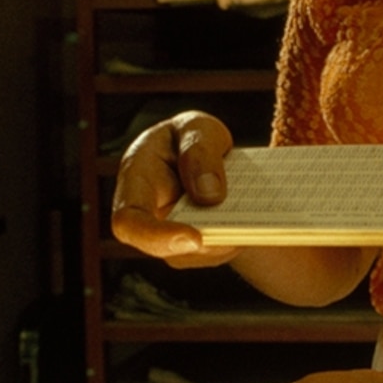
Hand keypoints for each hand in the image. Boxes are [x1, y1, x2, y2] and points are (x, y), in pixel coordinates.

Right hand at [109, 111, 239, 265]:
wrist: (206, 157)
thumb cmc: (194, 139)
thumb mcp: (198, 128)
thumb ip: (199, 151)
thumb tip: (210, 195)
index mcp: (136, 179)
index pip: (129, 221)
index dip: (156, 236)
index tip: (196, 237)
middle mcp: (146, 216)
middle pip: (164, 249)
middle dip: (209, 242)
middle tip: (246, 227)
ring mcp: (167, 237)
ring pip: (198, 254)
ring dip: (229, 237)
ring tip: (254, 211)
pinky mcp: (191, 250)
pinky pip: (216, 252)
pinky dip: (238, 236)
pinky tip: (254, 218)